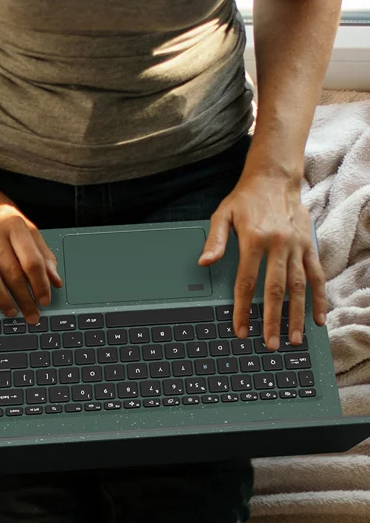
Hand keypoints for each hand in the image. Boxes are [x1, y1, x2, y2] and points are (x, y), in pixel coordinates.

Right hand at [0, 181, 61, 322]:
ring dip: (2, 299)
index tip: (46, 299)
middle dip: (25, 298)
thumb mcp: (22, 222)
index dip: (41, 284)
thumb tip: (55, 279)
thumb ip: (40, 249)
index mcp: (15, 225)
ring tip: (12, 313)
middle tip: (32, 315)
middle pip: (13, 273)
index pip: (32, 261)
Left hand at [200, 167, 324, 347]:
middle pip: (275, 290)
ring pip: (299, 286)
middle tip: (269, 344)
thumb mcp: (222, 214)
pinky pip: (317, 275)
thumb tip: (204, 263)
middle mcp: (278, 245)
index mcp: (254, 239)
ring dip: (297, 315)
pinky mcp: (309, 246)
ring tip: (294, 339)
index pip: (246, 281)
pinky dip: (319, 297)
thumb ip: (214, 240)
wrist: (274, 178)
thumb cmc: (245, 198)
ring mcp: (297, 246)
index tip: (240, 329)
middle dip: (271, 320)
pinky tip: (318, 317)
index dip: (242, 308)